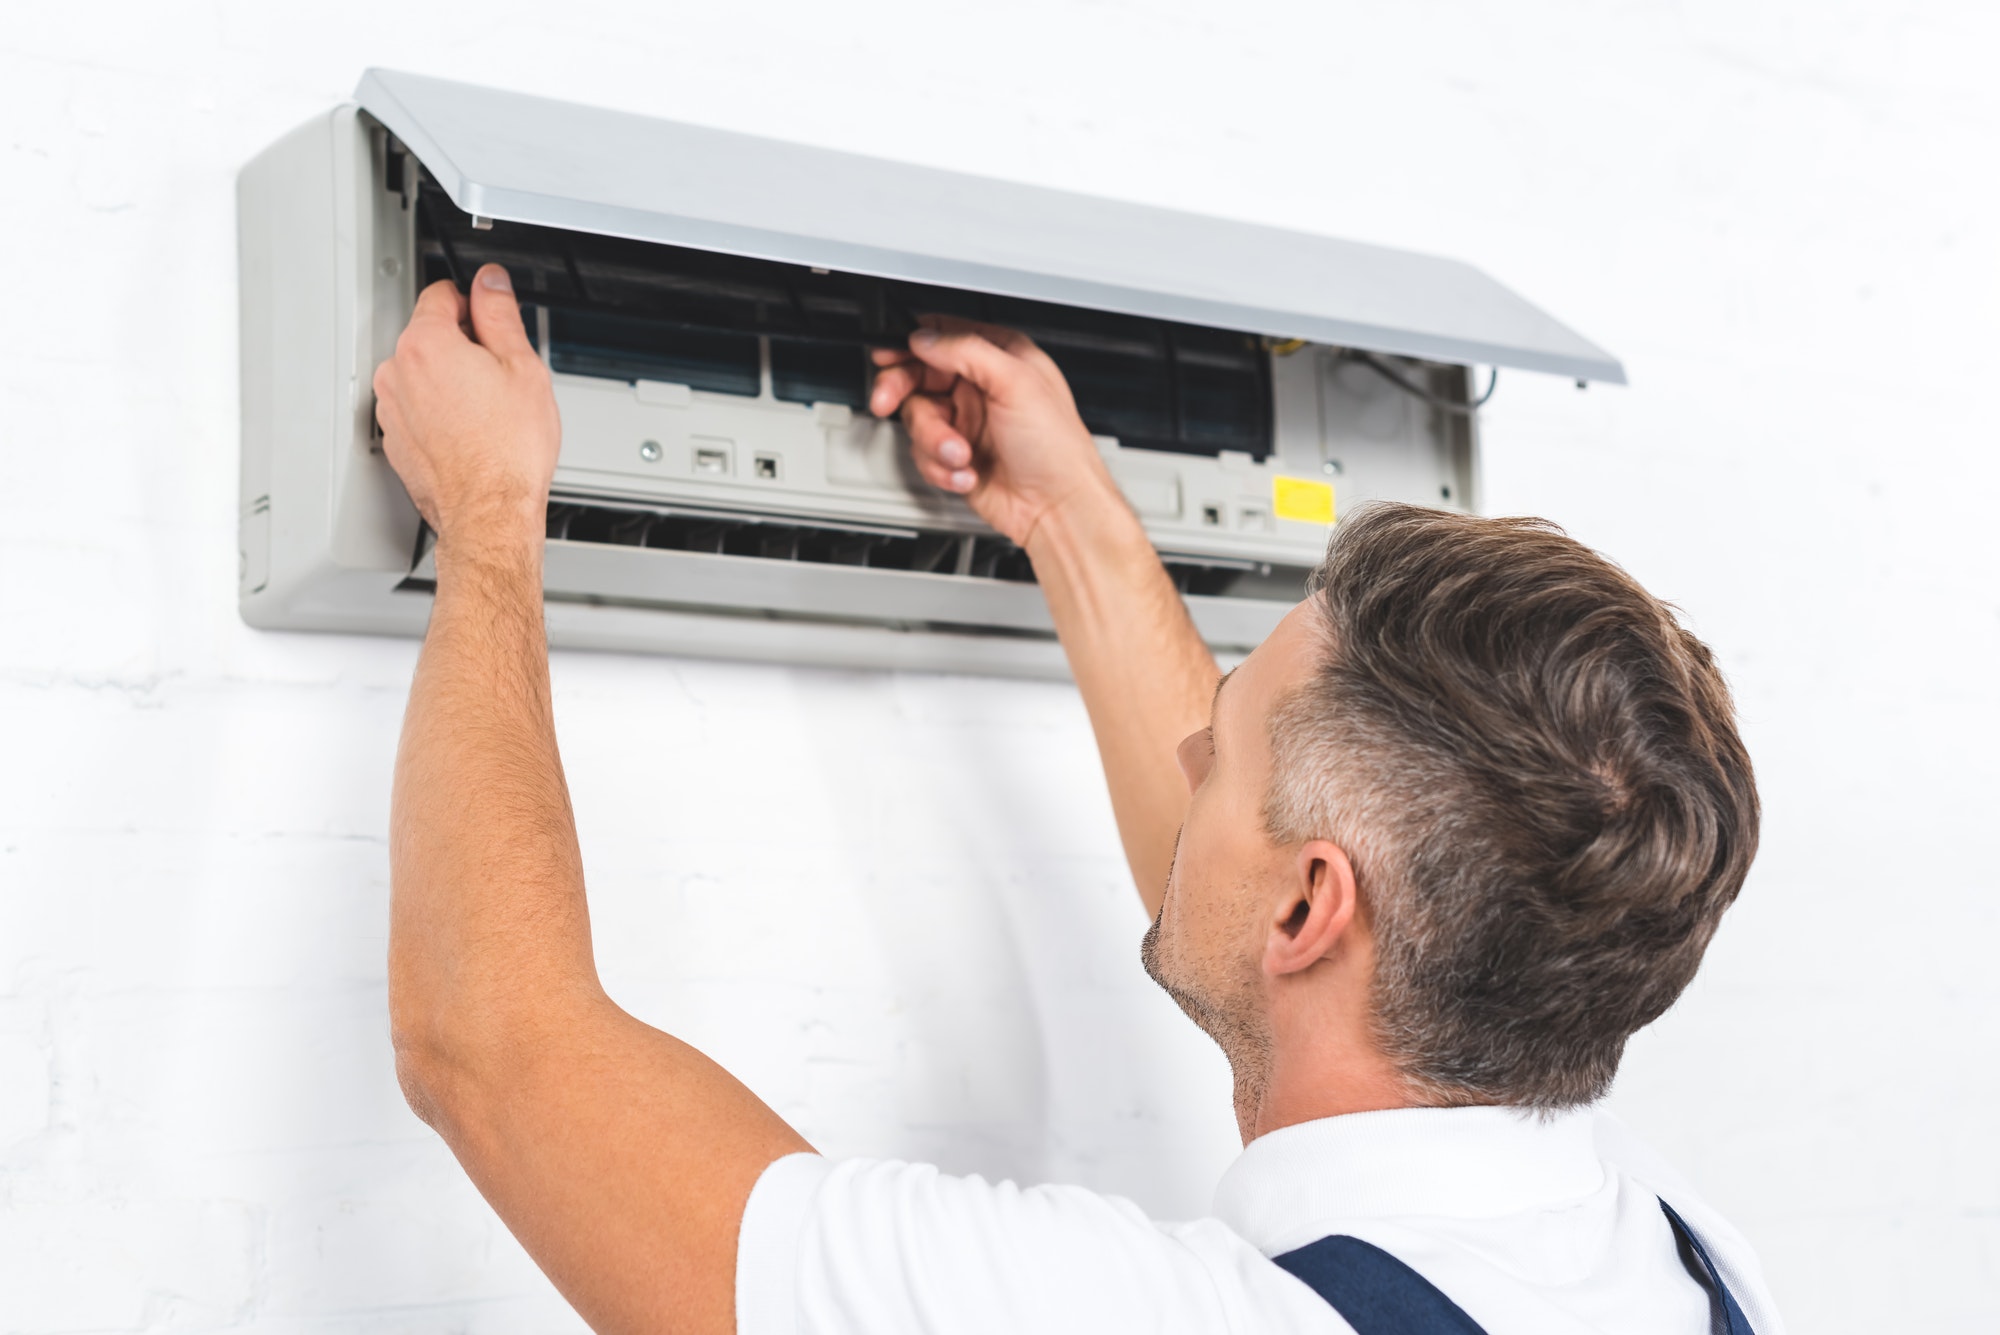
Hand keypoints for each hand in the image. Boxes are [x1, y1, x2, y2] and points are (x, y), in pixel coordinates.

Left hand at [373, 265, 560, 552]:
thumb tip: (490, 283)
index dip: (475, 304)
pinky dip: (439, 413)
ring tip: (488, 411)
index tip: (492, 319)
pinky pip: (417, 410)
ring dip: (450, 381)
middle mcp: (398, 372)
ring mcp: (392, 408)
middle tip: (501, 376)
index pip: (442, 294)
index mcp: (426, 343)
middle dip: (463, 346)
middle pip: (430, 335)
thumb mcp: (522, 367)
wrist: (489, 512)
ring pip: (423, 374)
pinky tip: (471, 433)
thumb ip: (500, 314)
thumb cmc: (508, 451)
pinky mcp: (395, 439)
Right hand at [870, 318, 1120, 549]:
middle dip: (901, 390)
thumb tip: (926, 338)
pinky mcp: (956, 456)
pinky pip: (923, 454)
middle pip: (918, 376)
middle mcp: (980, 387)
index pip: (944, 337)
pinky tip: (968, 472)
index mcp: (1000, 358)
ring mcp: (966, 423)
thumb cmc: (1056, 447)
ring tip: (961, 455)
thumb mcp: (1016, 382)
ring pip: (918, 419)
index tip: (887, 355)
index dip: (911, 344)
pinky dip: (941, 467)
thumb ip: (967, 351)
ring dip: (934, 442)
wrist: (1055, 507)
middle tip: (886, 401)